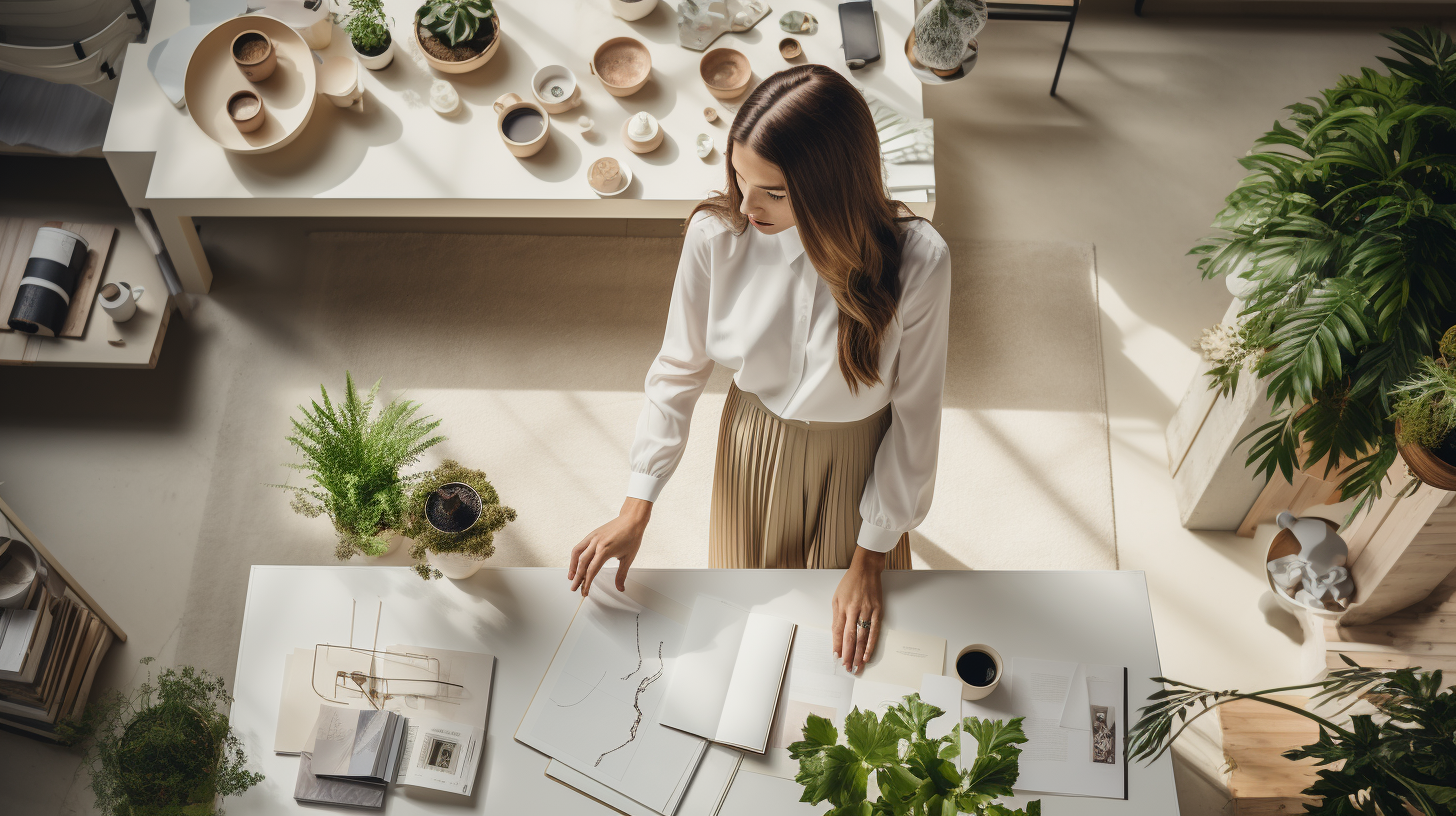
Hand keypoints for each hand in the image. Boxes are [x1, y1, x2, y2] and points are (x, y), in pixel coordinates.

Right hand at [568, 498, 651, 596]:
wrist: (632, 520)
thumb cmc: (631, 537)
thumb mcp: (628, 558)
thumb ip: (621, 575)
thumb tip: (620, 587)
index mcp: (605, 550)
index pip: (592, 570)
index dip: (587, 583)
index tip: (585, 591)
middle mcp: (596, 543)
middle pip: (582, 563)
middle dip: (577, 578)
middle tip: (574, 588)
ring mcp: (593, 537)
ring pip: (577, 553)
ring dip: (572, 566)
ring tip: (571, 577)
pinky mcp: (592, 534)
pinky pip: (580, 546)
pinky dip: (576, 555)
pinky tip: (576, 562)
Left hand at [831, 547, 885, 672]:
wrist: (866, 569)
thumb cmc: (850, 583)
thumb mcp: (837, 598)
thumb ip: (837, 617)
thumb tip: (836, 636)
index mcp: (842, 607)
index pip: (838, 631)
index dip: (838, 646)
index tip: (837, 658)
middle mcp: (854, 610)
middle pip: (850, 637)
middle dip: (848, 655)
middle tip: (847, 668)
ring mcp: (867, 611)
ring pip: (862, 637)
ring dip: (859, 654)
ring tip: (857, 666)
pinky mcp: (878, 611)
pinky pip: (874, 631)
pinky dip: (871, 645)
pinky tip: (868, 655)